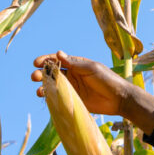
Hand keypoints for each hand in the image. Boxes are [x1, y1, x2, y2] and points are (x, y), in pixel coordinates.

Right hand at [32, 51, 153, 134]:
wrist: (119, 99)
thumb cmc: (107, 79)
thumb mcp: (91, 68)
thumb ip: (74, 63)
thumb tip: (58, 53)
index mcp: (76, 65)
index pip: (57, 60)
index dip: (46, 60)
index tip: (36, 63)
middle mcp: (72, 75)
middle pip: (52, 73)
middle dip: (42, 73)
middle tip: (34, 76)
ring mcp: (72, 88)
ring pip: (53, 86)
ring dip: (44, 86)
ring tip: (38, 90)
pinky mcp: (73, 100)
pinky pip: (59, 98)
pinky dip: (50, 97)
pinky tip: (44, 97)